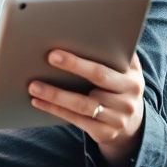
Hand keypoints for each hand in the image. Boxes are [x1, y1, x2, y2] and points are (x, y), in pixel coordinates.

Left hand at [29, 50, 145, 166]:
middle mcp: (128, 99)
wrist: (130, 125)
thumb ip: (117, 55)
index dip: (78, 61)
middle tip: (47, 59)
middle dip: (71, 68)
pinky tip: (39, 102)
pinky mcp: (105, 133)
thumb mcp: (126, 73)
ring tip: (34, 86)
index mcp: (132, 79)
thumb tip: (91, 33)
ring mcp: (117, 118)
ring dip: (55, 95)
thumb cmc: (119, 89)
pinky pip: (76, 120)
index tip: (55, 53)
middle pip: (96, 80)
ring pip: (82, 104)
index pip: (103, 68)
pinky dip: (55, 110)